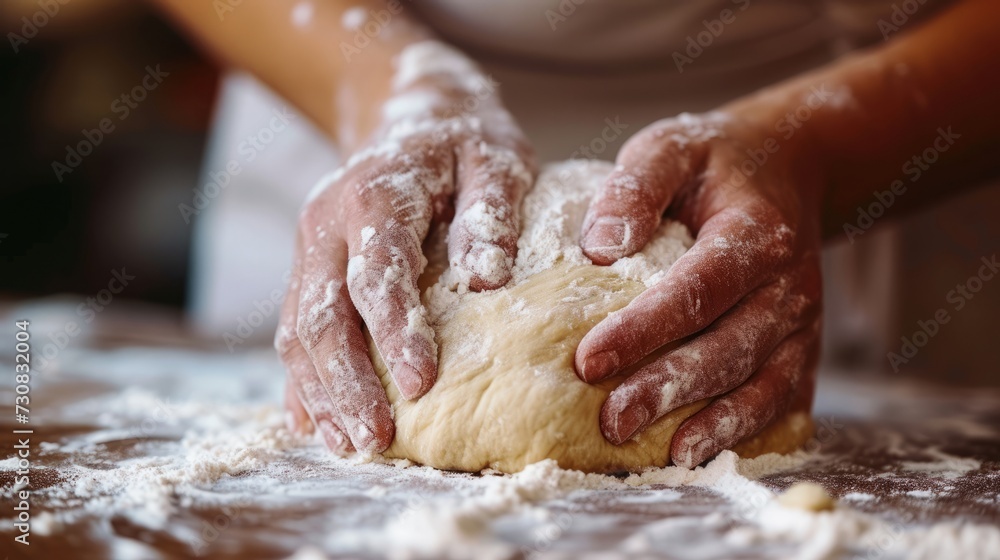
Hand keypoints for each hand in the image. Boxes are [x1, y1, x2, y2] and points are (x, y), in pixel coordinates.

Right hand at [276, 43, 534, 453]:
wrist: (409, 113)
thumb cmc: (462, 142)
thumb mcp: (494, 159)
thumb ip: (491, 211)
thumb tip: (485, 277)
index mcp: (375, 193)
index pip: (378, 271)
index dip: (395, 330)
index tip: (422, 384)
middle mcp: (328, 225)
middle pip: (324, 314)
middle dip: (347, 382)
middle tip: (375, 438)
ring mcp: (311, 250)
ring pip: (300, 330)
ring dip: (321, 391)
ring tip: (347, 444)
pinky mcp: (309, 270)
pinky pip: (296, 330)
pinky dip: (304, 380)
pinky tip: (315, 423)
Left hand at [575, 110, 822, 467]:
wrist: (789, 167)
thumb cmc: (715, 163)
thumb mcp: (670, 147)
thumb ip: (635, 187)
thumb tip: (598, 248)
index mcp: (754, 233)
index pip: (697, 288)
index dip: (644, 329)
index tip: (588, 360)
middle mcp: (788, 284)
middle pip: (730, 346)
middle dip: (670, 389)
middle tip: (611, 422)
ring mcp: (801, 322)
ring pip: (761, 382)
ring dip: (714, 423)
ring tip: (665, 455)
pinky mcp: (802, 348)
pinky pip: (782, 399)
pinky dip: (748, 430)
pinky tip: (705, 453)